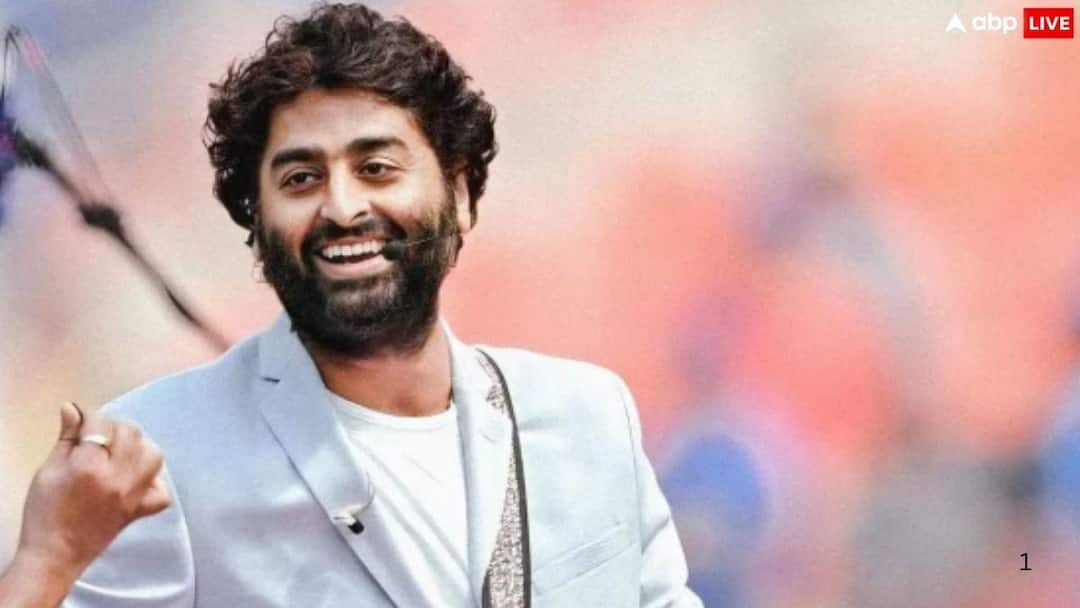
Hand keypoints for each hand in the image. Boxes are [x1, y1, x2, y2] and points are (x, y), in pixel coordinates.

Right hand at [15, 402, 170, 578]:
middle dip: (115, 428)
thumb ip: (66, 438)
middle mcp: (117, 479)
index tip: (82, 422)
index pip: (100, 423)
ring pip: (153, 455)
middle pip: (132, 433)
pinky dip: (153, 481)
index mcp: (88, 467)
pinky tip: (137, 478)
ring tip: (120, 452)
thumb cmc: (45, 513)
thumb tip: (73, 409)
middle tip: (100, 437)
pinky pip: (161, 491)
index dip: (90, 417)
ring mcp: (132, 496)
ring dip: (139, 447)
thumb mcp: (48, 470)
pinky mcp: (140, 511)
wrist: (55, 554)